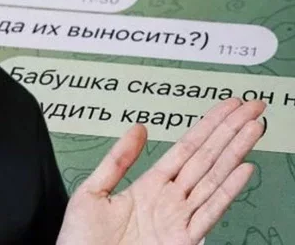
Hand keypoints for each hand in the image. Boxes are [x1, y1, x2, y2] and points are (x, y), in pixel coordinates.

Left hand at [56, 98, 264, 244]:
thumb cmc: (82, 242)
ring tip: (253, 127)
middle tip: (252, 106)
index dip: (208, 126)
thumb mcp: (92, 192)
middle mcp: (169, 201)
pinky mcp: (182, 240)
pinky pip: (208, 212)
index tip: (226, 107)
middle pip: (206, 158)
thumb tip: (137, 128)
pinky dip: (227, 190)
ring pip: (214, 178)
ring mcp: (178, 220)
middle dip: (230, 131)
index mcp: (149, 187)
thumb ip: (117, 160)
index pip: (186, 149)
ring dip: (235, 151)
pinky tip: (243, 169)